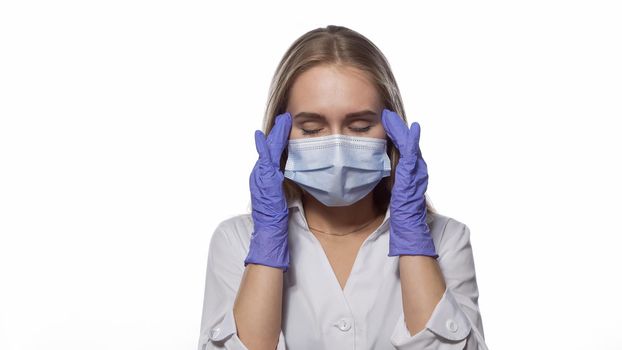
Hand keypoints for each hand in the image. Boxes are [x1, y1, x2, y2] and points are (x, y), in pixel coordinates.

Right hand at [243, 112, 292, 270]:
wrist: (269, 231)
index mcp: (265, 178)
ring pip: (269, 149)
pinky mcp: (265, 178)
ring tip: (284, 119)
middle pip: (269, 148)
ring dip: (276, 133)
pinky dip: (273, 144)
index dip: (278, 140)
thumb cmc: (277, 219)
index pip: (272, 154)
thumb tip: (296, 177)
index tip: (285, 126)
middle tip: (284, 116)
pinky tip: (279, 133)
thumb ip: (284, 185)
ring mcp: (261, 175)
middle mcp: (260, 174)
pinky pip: (270, 156)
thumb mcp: (282, 198)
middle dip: (276, 132)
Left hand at [381, 109, 437, 258]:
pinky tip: (408, 130)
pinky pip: (412, 155)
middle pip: (406, 144)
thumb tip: (371, 171)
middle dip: (397, 128)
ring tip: (390, 117)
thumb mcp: (390, 194)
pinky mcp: (413, 177)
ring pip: (409, 146)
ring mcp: (416, 173)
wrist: (408, 229)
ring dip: (401, 130)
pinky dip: (410, 142)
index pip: (402, 149)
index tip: (384, 121)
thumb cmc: (398, 215)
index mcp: (409, 174)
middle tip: (387, 113)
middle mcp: (415, 171)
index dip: (394, 135)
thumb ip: (388, 181)